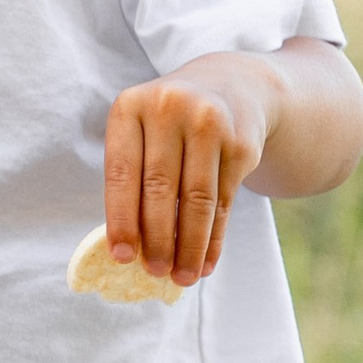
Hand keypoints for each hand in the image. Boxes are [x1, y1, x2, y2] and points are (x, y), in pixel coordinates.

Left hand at [102, 59, 276, 286]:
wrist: (232, 86)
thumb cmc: (169, 123)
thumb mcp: (142, 132)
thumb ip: (133, 179)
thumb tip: (131, 249)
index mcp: (130, 106)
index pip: (121, 172)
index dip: (121, 218)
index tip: (121, 257)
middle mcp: (170, 108)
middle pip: (161, 189)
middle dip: (157, 238)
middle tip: (154, 272)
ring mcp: (210, 122)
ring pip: (197, 199)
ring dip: (189, 246)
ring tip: (181, 277)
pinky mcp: (241, 143)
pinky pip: (224, 201)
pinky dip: (214, 237)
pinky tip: (206, 261)